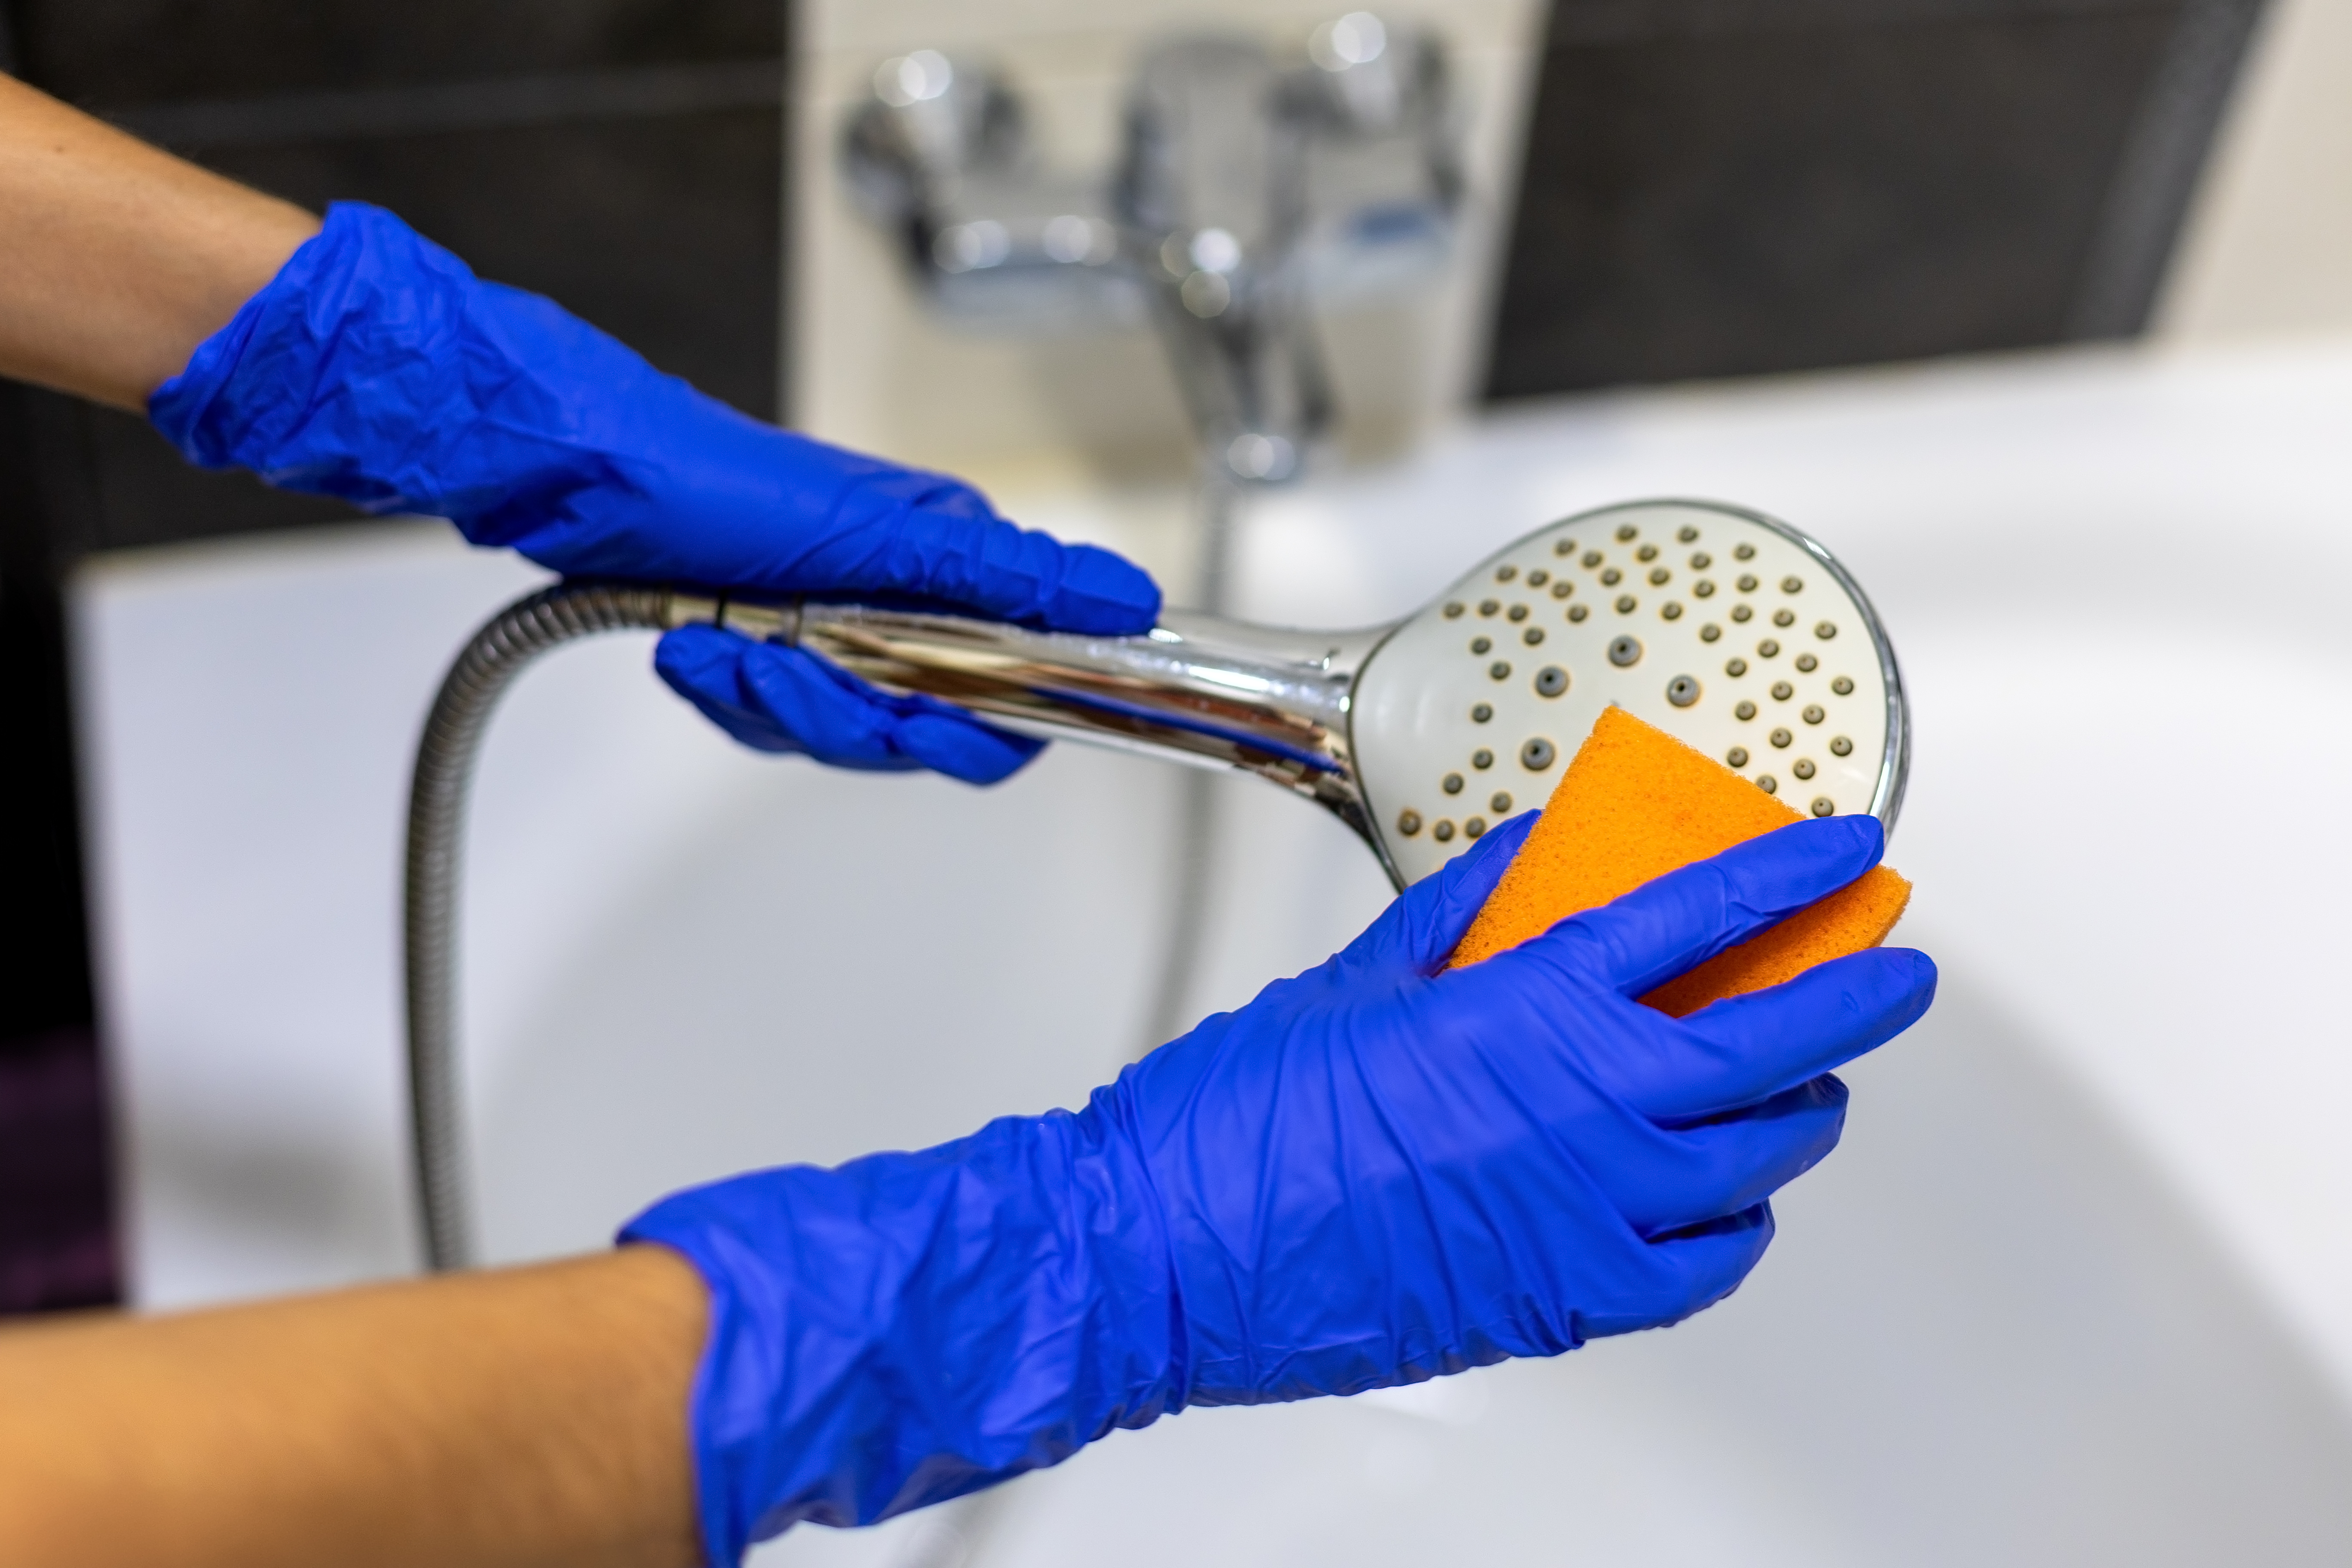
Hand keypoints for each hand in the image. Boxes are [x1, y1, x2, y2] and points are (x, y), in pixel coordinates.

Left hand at [146, 202, 1159, 781]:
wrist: (575, 471)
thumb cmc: (713, 480)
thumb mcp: (879, 534)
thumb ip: (1008, 578)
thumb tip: (1129, 601)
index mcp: (954, 561)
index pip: (1023, 686)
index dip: (983, 724)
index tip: (924, 725)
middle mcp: (907, 596)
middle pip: (925, 725)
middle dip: (849, 714)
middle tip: (785, 664)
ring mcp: (837, 625)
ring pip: (843, 733)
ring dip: (774, 703)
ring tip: (718, 645)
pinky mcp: (769, 646)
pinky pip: (773, 722)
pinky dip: (727, 695)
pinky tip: (691, 649)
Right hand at [621, 813, 1936, 1560]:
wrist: (1169, 1255)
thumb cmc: (1240, 1121)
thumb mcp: (1355, 980)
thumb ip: (1463, 912)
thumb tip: (1534, 857)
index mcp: (1526, 1010)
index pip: (1701, 918)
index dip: (1791, 874)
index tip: (1845, 850)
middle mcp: (1585, 1111)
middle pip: (1778, 1039)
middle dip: (1859, 989)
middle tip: (1893, 966)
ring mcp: (1590, 1215)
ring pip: (1762, 1156)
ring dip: (1803, 1106)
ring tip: (1807, 1078)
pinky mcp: (1571, 1302)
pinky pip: (1710, 1264)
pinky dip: (1742, 1222)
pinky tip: (1734, 1197)